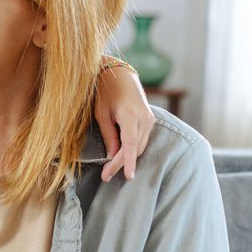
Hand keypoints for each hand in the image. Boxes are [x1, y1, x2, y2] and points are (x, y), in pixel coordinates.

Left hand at [95, 64, 154, 181]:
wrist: (120, 74)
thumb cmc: (105, 92)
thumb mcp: (101, 114)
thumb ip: (108, 135)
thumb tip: (112, 155)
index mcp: (131, 115)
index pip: (131, 144)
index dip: (128, 161)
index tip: (128, 176)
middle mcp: (144, 118)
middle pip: (135, 148)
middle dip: (122, 164)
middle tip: (105, 176)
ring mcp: (150, 119)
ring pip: (140, 145)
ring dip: (127, 158)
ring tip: (110, 170)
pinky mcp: (150, 120)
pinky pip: (142, 139)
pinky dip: (132, 149)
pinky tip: (121, 157)